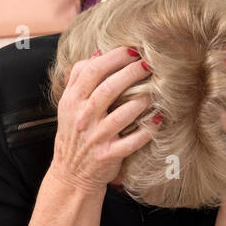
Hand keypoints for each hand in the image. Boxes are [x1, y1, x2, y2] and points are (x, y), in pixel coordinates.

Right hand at [49, 46, 160, 193]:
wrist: (71, 174)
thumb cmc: (74, 134)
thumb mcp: (68, 104)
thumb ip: (78, 77)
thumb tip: (97, 53)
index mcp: (72, 100)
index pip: (92, 71)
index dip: (114, 58)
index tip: (132, 51)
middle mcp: (82, 117)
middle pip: (108, 89)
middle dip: (131, 73)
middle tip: (149, 65)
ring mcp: (96, 137)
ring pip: (121, 115)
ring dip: (140, 101)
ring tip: (154, 91)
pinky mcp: (108, 155)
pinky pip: (131, 142)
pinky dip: (146, 131)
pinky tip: (158, 119)